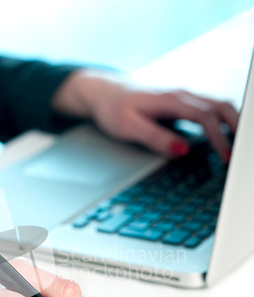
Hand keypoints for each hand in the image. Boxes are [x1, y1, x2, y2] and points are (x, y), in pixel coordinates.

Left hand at [52, 70, 237, 161]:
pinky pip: (209, 110)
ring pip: (218, 105)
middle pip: (220, 106)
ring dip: (231, 123)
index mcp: (169, 99)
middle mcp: (181, 95)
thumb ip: (154, 138)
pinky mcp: (181, 104)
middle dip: (235, 128)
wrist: (104, 93)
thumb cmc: (113, 109)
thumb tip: (182, 150)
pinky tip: (224, 137)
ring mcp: (183, 98)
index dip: (218, 137)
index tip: (225, 156)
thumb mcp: (128, 127)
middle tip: (240, 153)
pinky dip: (222, 122)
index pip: (204, 117)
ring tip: (236, 147)